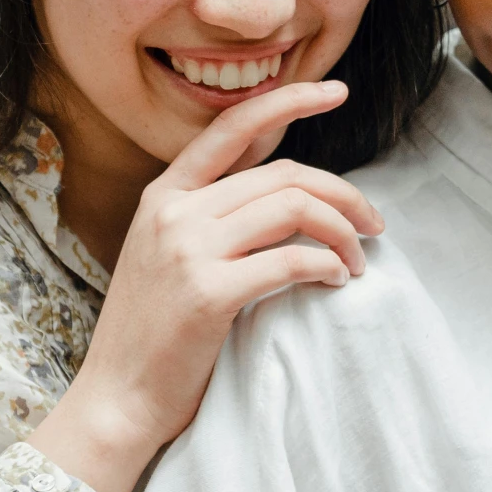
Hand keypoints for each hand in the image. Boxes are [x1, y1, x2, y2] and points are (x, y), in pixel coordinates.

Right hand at [31, 80, 382, 491]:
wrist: (117, 400)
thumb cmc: (155, 336)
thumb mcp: (168, 256)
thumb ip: (213, 218)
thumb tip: (287, 193)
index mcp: (164, 195)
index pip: (233, 126)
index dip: (290, 100)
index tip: (336, 91)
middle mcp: (174, 212)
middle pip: (284, 174)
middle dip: (344, 194)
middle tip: (374, 223)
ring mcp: (188, 250)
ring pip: (294, 208)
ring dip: (344, 232)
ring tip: (358, 260)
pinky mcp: (208, 292)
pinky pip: (292, 260)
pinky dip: (328, 266)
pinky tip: (336, 281)